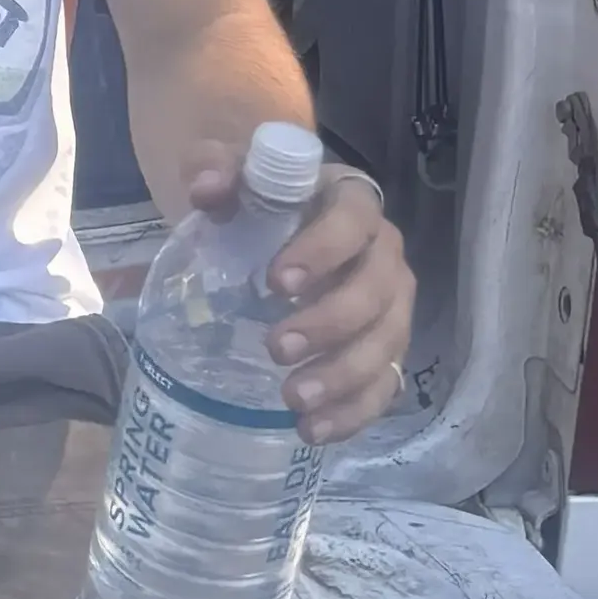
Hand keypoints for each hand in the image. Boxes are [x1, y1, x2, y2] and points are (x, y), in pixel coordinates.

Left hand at [184, 146, 413, 442]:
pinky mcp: (383, 351)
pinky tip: (314, 430)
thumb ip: (213, 168)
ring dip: (345, 377)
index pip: (354, 221)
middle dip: (332, 325)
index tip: (276, 283)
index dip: (324, 250)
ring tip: (293, 400)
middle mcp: (383, 256)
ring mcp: (389, 307)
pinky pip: (384, 385)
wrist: (265, 230)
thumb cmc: (253, 200)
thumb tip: (207, 187)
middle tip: (276, 349)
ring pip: (387, 344)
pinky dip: (354, 412)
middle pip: (379, 291)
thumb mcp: (228, 173)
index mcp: (352, 202)